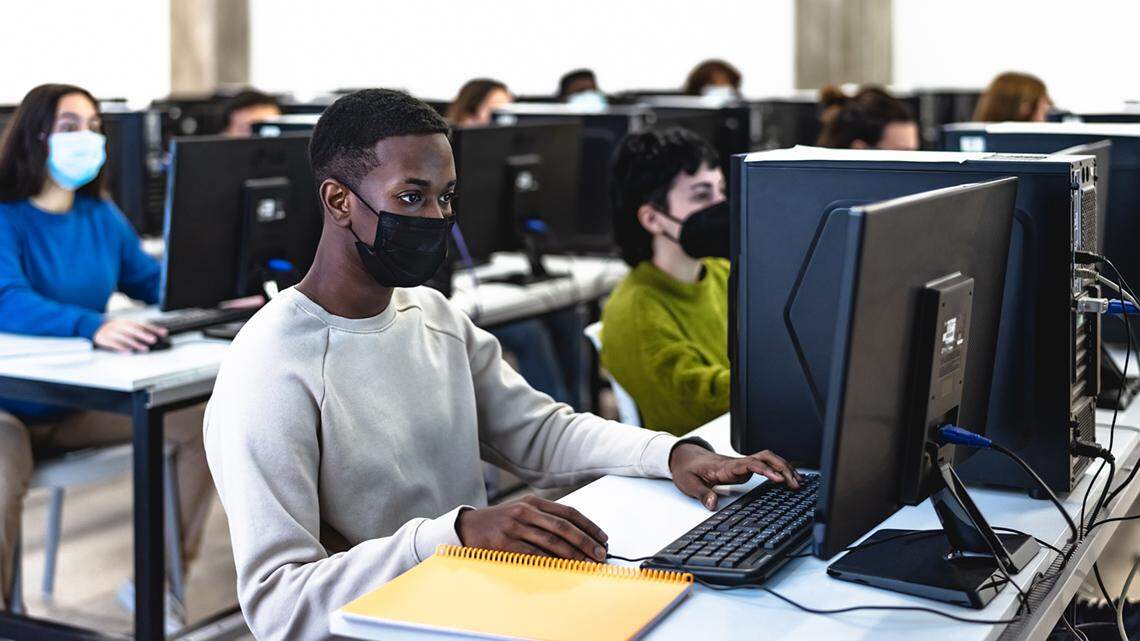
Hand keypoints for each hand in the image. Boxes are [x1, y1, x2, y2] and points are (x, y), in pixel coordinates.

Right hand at [93, 319, 167, 353]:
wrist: (92, 326)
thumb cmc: (114, 328)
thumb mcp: (125, 326)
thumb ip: (139, 329)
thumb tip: (155, 334)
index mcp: (126, 321)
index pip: (142, 324)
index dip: (153, 328)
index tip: (163, 332)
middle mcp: (119, 325)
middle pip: (133, 329)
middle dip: (144, 334)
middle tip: (153, 339)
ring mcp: (111, 331)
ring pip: (124, 337)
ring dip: (135, 343)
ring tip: (145, 349)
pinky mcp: (104, 339)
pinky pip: (113, 344)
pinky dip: (121, 348)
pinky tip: (128, 353)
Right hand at [455, 495, 608, 561]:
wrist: (467, 527)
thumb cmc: (500, 522)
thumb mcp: (522, 511)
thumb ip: (545, 518)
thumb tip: (577, 536)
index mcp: (534, 502)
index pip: (568, 512)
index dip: (588, 525)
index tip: (602, 538)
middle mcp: (526, 511)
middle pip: (564, 527)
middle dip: (586, 542)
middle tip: (600, 554)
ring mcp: (515, 526)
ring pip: (552, 542)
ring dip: (573, 554)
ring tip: (587, 563)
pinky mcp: (505, 543)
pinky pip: (534, 554)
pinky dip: (551, 562)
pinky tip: (563, 568)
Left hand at [669, 443, 800, 509]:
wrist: (684, 457)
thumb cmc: (687, 468)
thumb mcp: (689, 484)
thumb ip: (702, 494)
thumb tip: (713, 504)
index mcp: (725, 467)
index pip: (751, 464)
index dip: (766, 470)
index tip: (780, 479)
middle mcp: (736, 463)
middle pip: (765, 457)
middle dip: (783, 467)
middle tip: (796, 483)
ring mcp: (741, 465)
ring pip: (767, 459)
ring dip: (783, 467)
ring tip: (798, 482)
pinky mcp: (743, 469)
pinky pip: (764, 465)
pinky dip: (778, 469)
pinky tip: (787, 479)